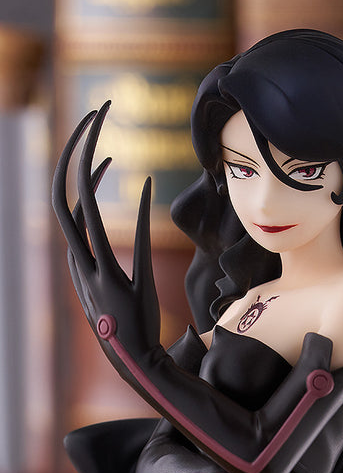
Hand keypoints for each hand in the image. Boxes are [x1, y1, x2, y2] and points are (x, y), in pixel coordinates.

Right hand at [53, 102, 161, 364]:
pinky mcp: (121, 284)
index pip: (68, 204)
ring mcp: (96, 272)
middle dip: (76, 149)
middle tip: (97, 112)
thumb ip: (113, 256)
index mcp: (76, 259)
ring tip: (110, 127)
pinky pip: (125, 239)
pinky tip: (146, 184)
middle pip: (66, 194)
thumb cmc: (126, 323)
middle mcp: (79, 261)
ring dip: (95, 163)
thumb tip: (126, 231)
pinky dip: (135, 211)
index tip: (103, 149)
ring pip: (84, 209)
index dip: (80, 172)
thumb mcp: (114, 284)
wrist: (133, 360)